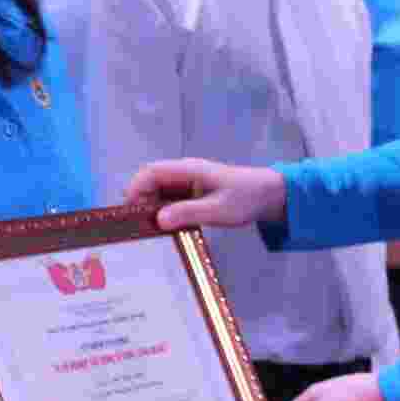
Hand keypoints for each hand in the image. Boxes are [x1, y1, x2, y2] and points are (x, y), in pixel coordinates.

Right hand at [122, 157, 285, 232]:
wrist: (268, 195)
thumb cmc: (245, 199)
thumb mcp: (217, 210)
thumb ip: (188, 213)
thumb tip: (158, 220)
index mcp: (188, 170)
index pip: (151, 172)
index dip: (136, 189)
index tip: (131, 211)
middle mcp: (184, 172)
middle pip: (150, 182)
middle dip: (141, 202)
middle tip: (138, 227)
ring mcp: (187, 181)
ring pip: (158, 192)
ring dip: (152, 208)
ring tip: (150, 231)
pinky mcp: (192, 192)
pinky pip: (170, 199)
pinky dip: (164, 211)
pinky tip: (166, 229)